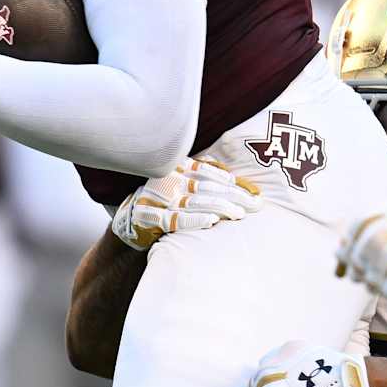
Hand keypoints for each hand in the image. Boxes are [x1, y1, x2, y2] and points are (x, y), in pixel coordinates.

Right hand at [111, 159, 262, 250]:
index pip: (209, 171)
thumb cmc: (163, 198)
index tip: (254, 191)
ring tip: (240, 214)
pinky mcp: (153, 218)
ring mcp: (160, 198)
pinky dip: (195, 219)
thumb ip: (203, 174)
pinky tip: (212, 220)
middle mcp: (169, 179)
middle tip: (256, 205)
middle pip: (207, 186)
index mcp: (176, 166)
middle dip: (234, 196)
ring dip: (220, 207)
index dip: (233, 180)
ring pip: (196, 201)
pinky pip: (177, 219)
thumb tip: (235, 177)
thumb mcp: (180, 179)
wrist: (130, 219)